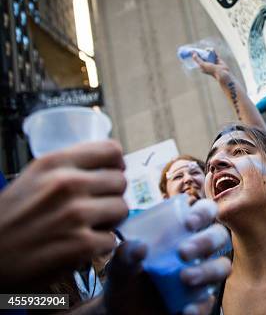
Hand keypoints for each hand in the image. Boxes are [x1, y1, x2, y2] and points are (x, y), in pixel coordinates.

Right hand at [0, 141, 127, 290]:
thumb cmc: (8, 220)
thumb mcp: (34, 179)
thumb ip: (69, 169)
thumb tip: (110, 167)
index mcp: (54, 163)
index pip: (111, 151)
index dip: (116, 165)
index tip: (112, 174)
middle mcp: (66, 184)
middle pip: (120, 182)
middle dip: (111, 196)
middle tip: (94, 207)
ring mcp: (76, 214)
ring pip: (122, 209)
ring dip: (109, 221)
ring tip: (86, 226)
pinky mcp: (82, 245)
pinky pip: (112, 240)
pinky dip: (99, 247)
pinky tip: (78, 246)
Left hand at [104, 199, 230, 314]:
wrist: (122, 314)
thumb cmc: (127, 280)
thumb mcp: (120, 267)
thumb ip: (124, 256)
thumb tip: (138, 246)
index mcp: (183, 232)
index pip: (205, 211)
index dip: (204, 212)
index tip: (189, 222)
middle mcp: (198, 250)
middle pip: (220, 236)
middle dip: (206, 241)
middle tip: (183, 252)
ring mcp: (203, 275)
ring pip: (223, 266)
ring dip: (208, 270)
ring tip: (184, 278)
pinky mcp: (201, 301)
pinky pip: (210, 301)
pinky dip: (201, 305)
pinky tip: (186, 308)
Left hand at [193, 50, 230, 81]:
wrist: (222, 72)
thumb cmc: (211, 70)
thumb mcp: (202, 65)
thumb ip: (197, 59)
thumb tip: (192, 53)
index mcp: (202, 66)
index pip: (198, 60)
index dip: (196, 55)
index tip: (194, 50)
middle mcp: (207, 63)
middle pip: (203, 56)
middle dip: (202, 52)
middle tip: (202, 49)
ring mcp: (212, 61)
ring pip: (208, 54)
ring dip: (208, 50)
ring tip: (207, 49)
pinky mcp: (217, 59)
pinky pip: (214, 53)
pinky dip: (213, 51)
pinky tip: (212, 49)